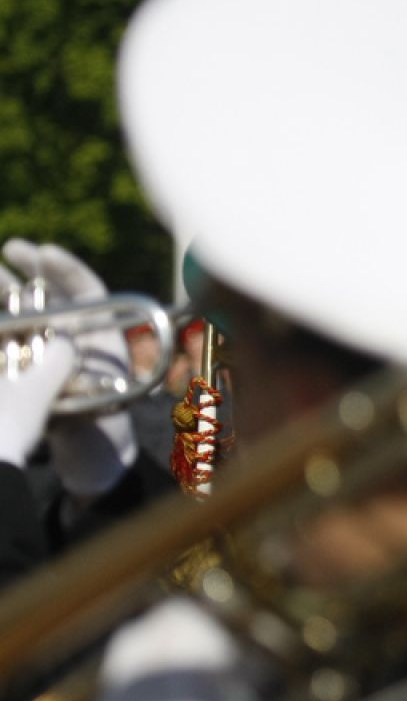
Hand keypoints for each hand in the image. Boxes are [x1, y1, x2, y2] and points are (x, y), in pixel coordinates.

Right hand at [0, 240, 138, 498]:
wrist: (88, 450)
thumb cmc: (103, 420)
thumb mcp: (99, 393)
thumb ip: (80, 372)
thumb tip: (62, 348)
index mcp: (97, 332)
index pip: (85, 290)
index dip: (66, 268)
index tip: (44, 252)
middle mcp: (71, 333)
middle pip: (49, 294)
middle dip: (28, 271)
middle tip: (12, 249)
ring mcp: (44, 346)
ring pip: (23, 310)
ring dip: (6, 291)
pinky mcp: (23, 364)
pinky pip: (9, 336)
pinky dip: (2, 322)